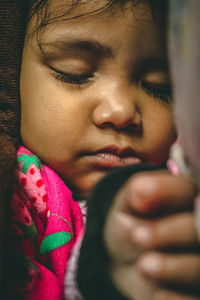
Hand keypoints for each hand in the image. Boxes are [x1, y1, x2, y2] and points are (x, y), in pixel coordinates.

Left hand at [103, 171, 199, 299]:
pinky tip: (158, 295)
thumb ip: (138, 192)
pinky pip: (194, 297)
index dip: (166, 193)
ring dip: (173, 266)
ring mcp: (198, 258)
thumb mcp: (128, 203)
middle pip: (197, 228)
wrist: (123, 256)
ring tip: (144, 265)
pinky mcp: (194, 290)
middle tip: (138, 237)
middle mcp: (198, 226)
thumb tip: (141, 189)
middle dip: (170, 232)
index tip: (138, 202)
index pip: (186, 190)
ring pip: (199, 266)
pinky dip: (179, 299)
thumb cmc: (131, 221)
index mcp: (188, 197)